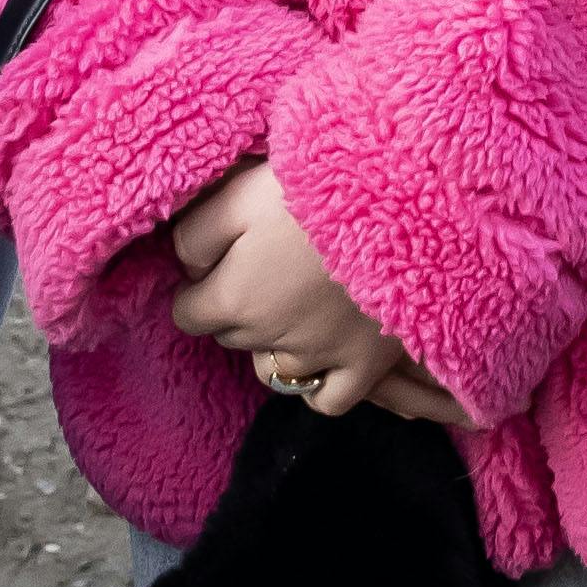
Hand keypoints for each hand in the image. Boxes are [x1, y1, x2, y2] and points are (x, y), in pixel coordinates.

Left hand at [167, 162, 453, 421]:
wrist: (401, 197)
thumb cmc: (316, 186)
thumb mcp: (237, 193)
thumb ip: (195, 235)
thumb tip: (185, 266)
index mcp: (235, 300)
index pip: (187, 313)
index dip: (197, 284)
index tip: (219, 256)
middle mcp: (271, 340)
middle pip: (232, 336)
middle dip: (237, 305)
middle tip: (263, 262)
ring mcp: (321, 358)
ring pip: (273, 370)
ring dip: (273, 342)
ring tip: (294, 301)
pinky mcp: (367, 365)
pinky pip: (327, 400)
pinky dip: (317, 384)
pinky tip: (320, 355)